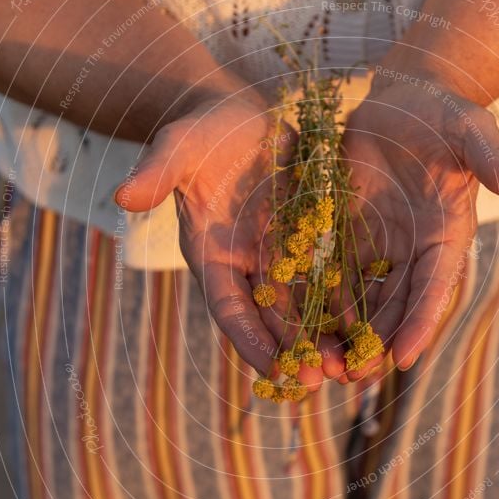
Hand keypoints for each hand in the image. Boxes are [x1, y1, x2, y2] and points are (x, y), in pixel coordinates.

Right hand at [115, 93, 345, 386]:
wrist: (241, 118)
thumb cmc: (204, 133)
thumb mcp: (179, 147)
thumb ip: (158, 172)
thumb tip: (122, 197)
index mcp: (213, 254)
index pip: (228, 307)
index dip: (248, 339)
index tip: (272, 370)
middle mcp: (249, 265)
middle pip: (272, 318)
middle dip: (295, 350)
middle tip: (321, 380)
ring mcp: (283, 255)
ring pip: (307, 306)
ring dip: (328, 337)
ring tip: (353, 365)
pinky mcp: (313, 239)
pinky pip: (334, 274)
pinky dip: (351, 301)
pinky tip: (375, 323)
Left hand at [342, 77, 498, 377]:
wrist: (402, 100)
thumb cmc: (442, 115)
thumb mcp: (470, 131)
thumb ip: (495, 161)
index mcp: (447, 234)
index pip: (436, 286)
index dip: (422, 321)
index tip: (405, 357)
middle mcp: (414, 249)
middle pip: (397, 305)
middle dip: (378, 342)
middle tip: (358, 377)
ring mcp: (379, 244)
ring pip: (363, 299)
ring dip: (346, 333)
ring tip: (326, 366)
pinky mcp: (348, 232)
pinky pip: (333, 272)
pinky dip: (320, 300)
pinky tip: (301, 326)